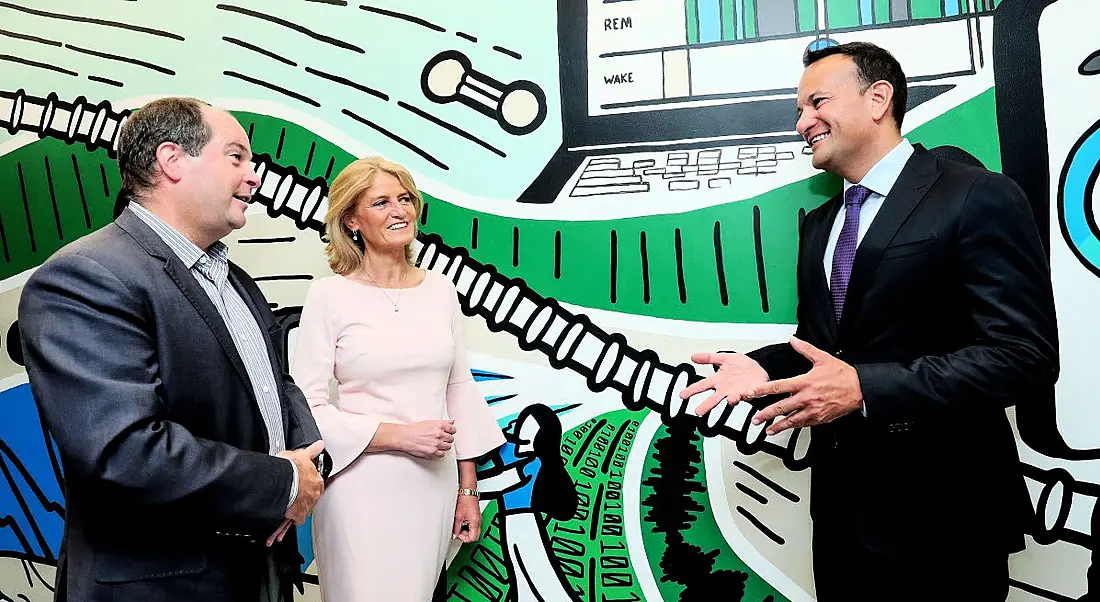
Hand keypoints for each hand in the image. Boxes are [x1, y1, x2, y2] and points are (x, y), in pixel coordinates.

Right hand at [274, 440, 325, 534]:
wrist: (284, 481)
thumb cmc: (293, 469)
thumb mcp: (302, 454)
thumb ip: (311, 451)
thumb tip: (320, 445)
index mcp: (316, 482)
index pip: (313, 485)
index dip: (305, 486)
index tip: (300, 487)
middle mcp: (312, 497)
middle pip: (305, 501)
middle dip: (297, 503)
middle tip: (289, 503)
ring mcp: (303, 507)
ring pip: (295, 514)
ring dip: (287, 520)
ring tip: (279, 526)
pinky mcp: (293, 516)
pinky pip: (285, 525)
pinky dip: (278, 531)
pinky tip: (273, 537)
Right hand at [398, 420, 456, 458]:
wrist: (405, 437)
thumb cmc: (415, 429)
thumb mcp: (430, 422)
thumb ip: (443, 422)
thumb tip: (452, 422)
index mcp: (440, 426)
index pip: (453, 430)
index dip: (450, 431)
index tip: (448, 433)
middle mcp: (439, 434)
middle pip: (451, 439)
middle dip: (446, 439)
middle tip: (440, 439)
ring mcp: (437, 444)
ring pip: (448, 447)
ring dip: (444, 446)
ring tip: (436, 444)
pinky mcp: (433, 452)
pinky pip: (442, 454)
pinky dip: (439, 452)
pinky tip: (435, 449)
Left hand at [452, 493, 481, 542]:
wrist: (467, 492)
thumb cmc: (465, 501)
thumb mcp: (458, 517)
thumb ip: (456, 528)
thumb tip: (455, 535)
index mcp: (475, 523)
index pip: (472, 538)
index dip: (464, 538)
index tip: (458, 534)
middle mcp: (478, 521)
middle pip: (474, 535)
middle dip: (465, 535)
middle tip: (458, 531)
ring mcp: (477, 519)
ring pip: (473, 530)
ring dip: (466, 530)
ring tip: (459, 525)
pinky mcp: (475, 516)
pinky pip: (473, 525)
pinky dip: (467, 525)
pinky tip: (462, 521)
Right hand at [679, 352, 769, 415]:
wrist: (760, 368)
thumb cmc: (742, 366)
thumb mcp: (724, 358)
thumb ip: (709, 358)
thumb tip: (694, 356)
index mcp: (719, 380)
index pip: (702, 385)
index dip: (692, 390)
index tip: (683, 395)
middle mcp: (726, 389)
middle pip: (714, 398)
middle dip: (706, 405)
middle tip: (698, 411)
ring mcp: (737, 393)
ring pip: (732, 400)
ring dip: (731, 401)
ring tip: (730, 400)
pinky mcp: (750, 393)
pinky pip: (749, 395)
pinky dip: (748, 395)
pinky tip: (747, 393)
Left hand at [746, 336, 862, 434]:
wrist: (860, 389)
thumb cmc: (843, 375)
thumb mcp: (823, 358)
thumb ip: (805, 349)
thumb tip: (793, 340)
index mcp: (804, 383)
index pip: (778, 387)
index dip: (762, 390)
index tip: (751, 394)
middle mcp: (806, 398)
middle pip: (781, 408)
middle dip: (765, 414)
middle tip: (755, 419)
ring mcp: (813, 410)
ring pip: (791, 420)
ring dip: (778, 426)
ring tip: (768, 429)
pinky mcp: (820, 418)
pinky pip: (804, 424)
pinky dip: (795, 426)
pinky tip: (788, 427)